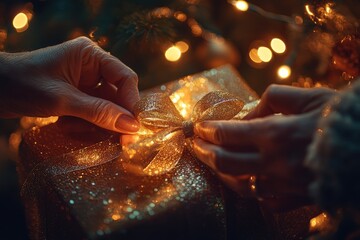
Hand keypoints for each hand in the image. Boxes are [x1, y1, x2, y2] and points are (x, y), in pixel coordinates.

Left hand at [0, 37, 139, 132]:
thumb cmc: (22, 84)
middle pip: (118, 95)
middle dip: (117, 118)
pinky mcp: (77, 96)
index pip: (124, 78)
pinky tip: (68, 127)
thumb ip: (98, 112)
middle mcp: (92, 67)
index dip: (131, 102)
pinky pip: (94, 113)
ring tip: (81, 132)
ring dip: (99, 124)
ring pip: (107, 107)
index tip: (133, 128)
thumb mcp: (62, 100)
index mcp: (91, 56)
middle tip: (122, 142)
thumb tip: (132, 126)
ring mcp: (85, 83)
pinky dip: (87, 125)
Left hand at [193, 84, 336, 197]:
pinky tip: (247, 182)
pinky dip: (252, 191)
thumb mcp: (307, 96)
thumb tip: (250, 113)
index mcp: (276, 133)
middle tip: (195, 146)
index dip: (208, 130)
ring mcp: (285, 184)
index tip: (199, 128)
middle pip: (225, 161)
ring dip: (221, 173)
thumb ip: (273, 99)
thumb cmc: (340, 116)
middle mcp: (275, 162)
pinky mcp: (298, 198)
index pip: (227, 134)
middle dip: (204, 153)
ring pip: (240, 185)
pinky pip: (266, 201)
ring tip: (213, 164)